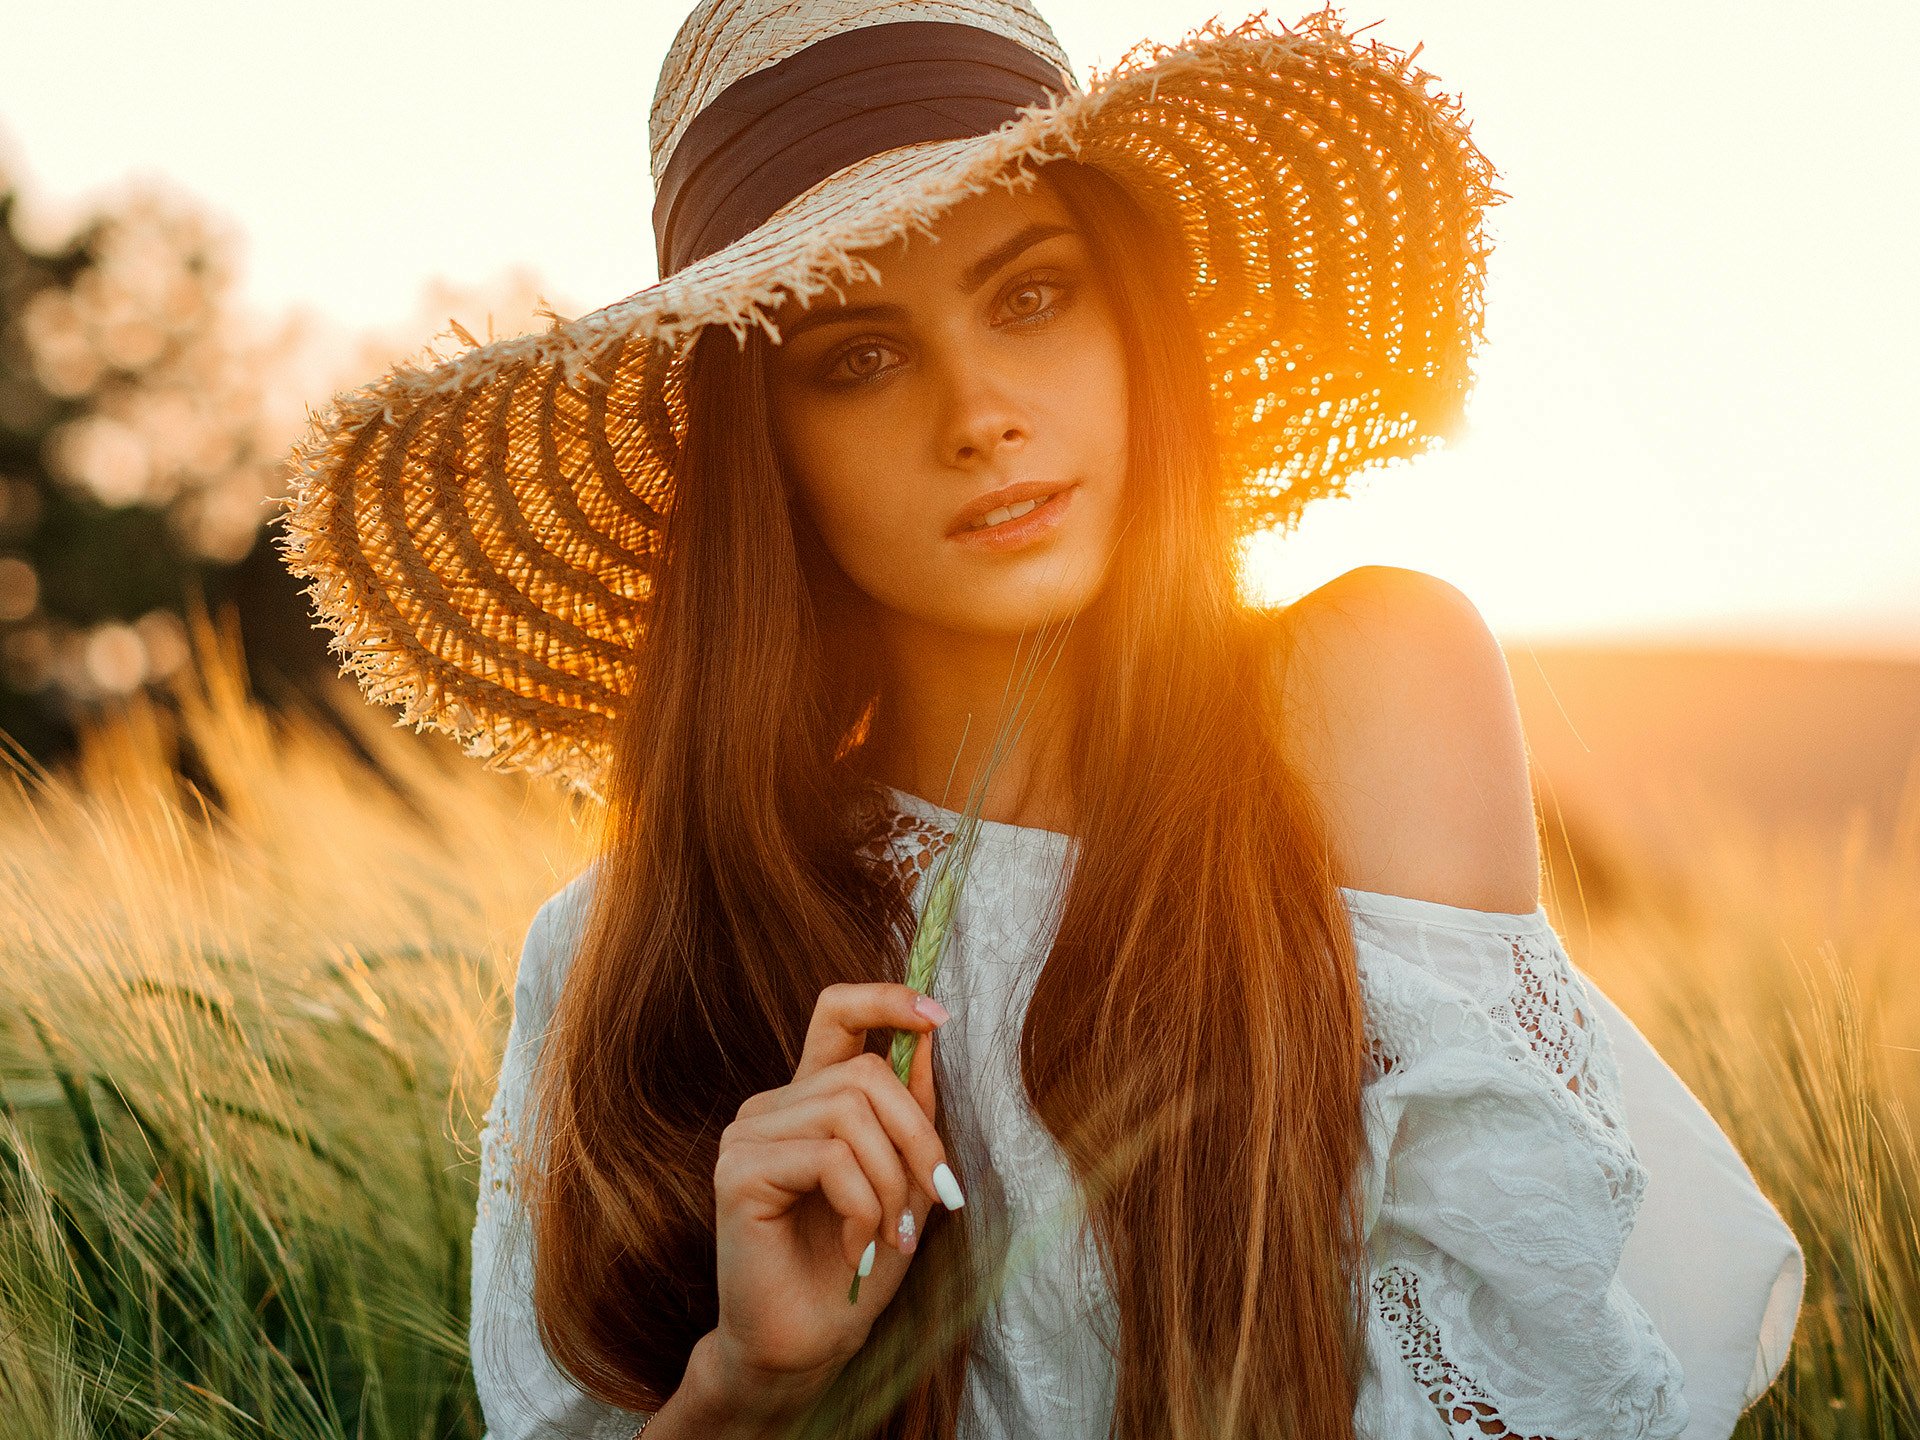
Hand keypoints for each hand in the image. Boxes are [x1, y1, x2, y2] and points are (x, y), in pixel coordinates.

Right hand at [707, 983, 958, 1406]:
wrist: (804, 1348)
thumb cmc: (855, 1268)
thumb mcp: (903, 1181)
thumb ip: (910, 1111)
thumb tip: (928, 1036)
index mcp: (811, 1100)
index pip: (835, 1013)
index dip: (884, 999)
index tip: (936, 1015)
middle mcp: (774, 1107)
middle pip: (866, 1072)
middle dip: (919, 1138)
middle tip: (937, 1201)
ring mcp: (748, 1135)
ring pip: (851, 1113)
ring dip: (891, 1184)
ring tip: (891, 1236)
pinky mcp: (738, 1172)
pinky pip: (828, 1158)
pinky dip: (862, 1207)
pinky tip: (855, 1249)